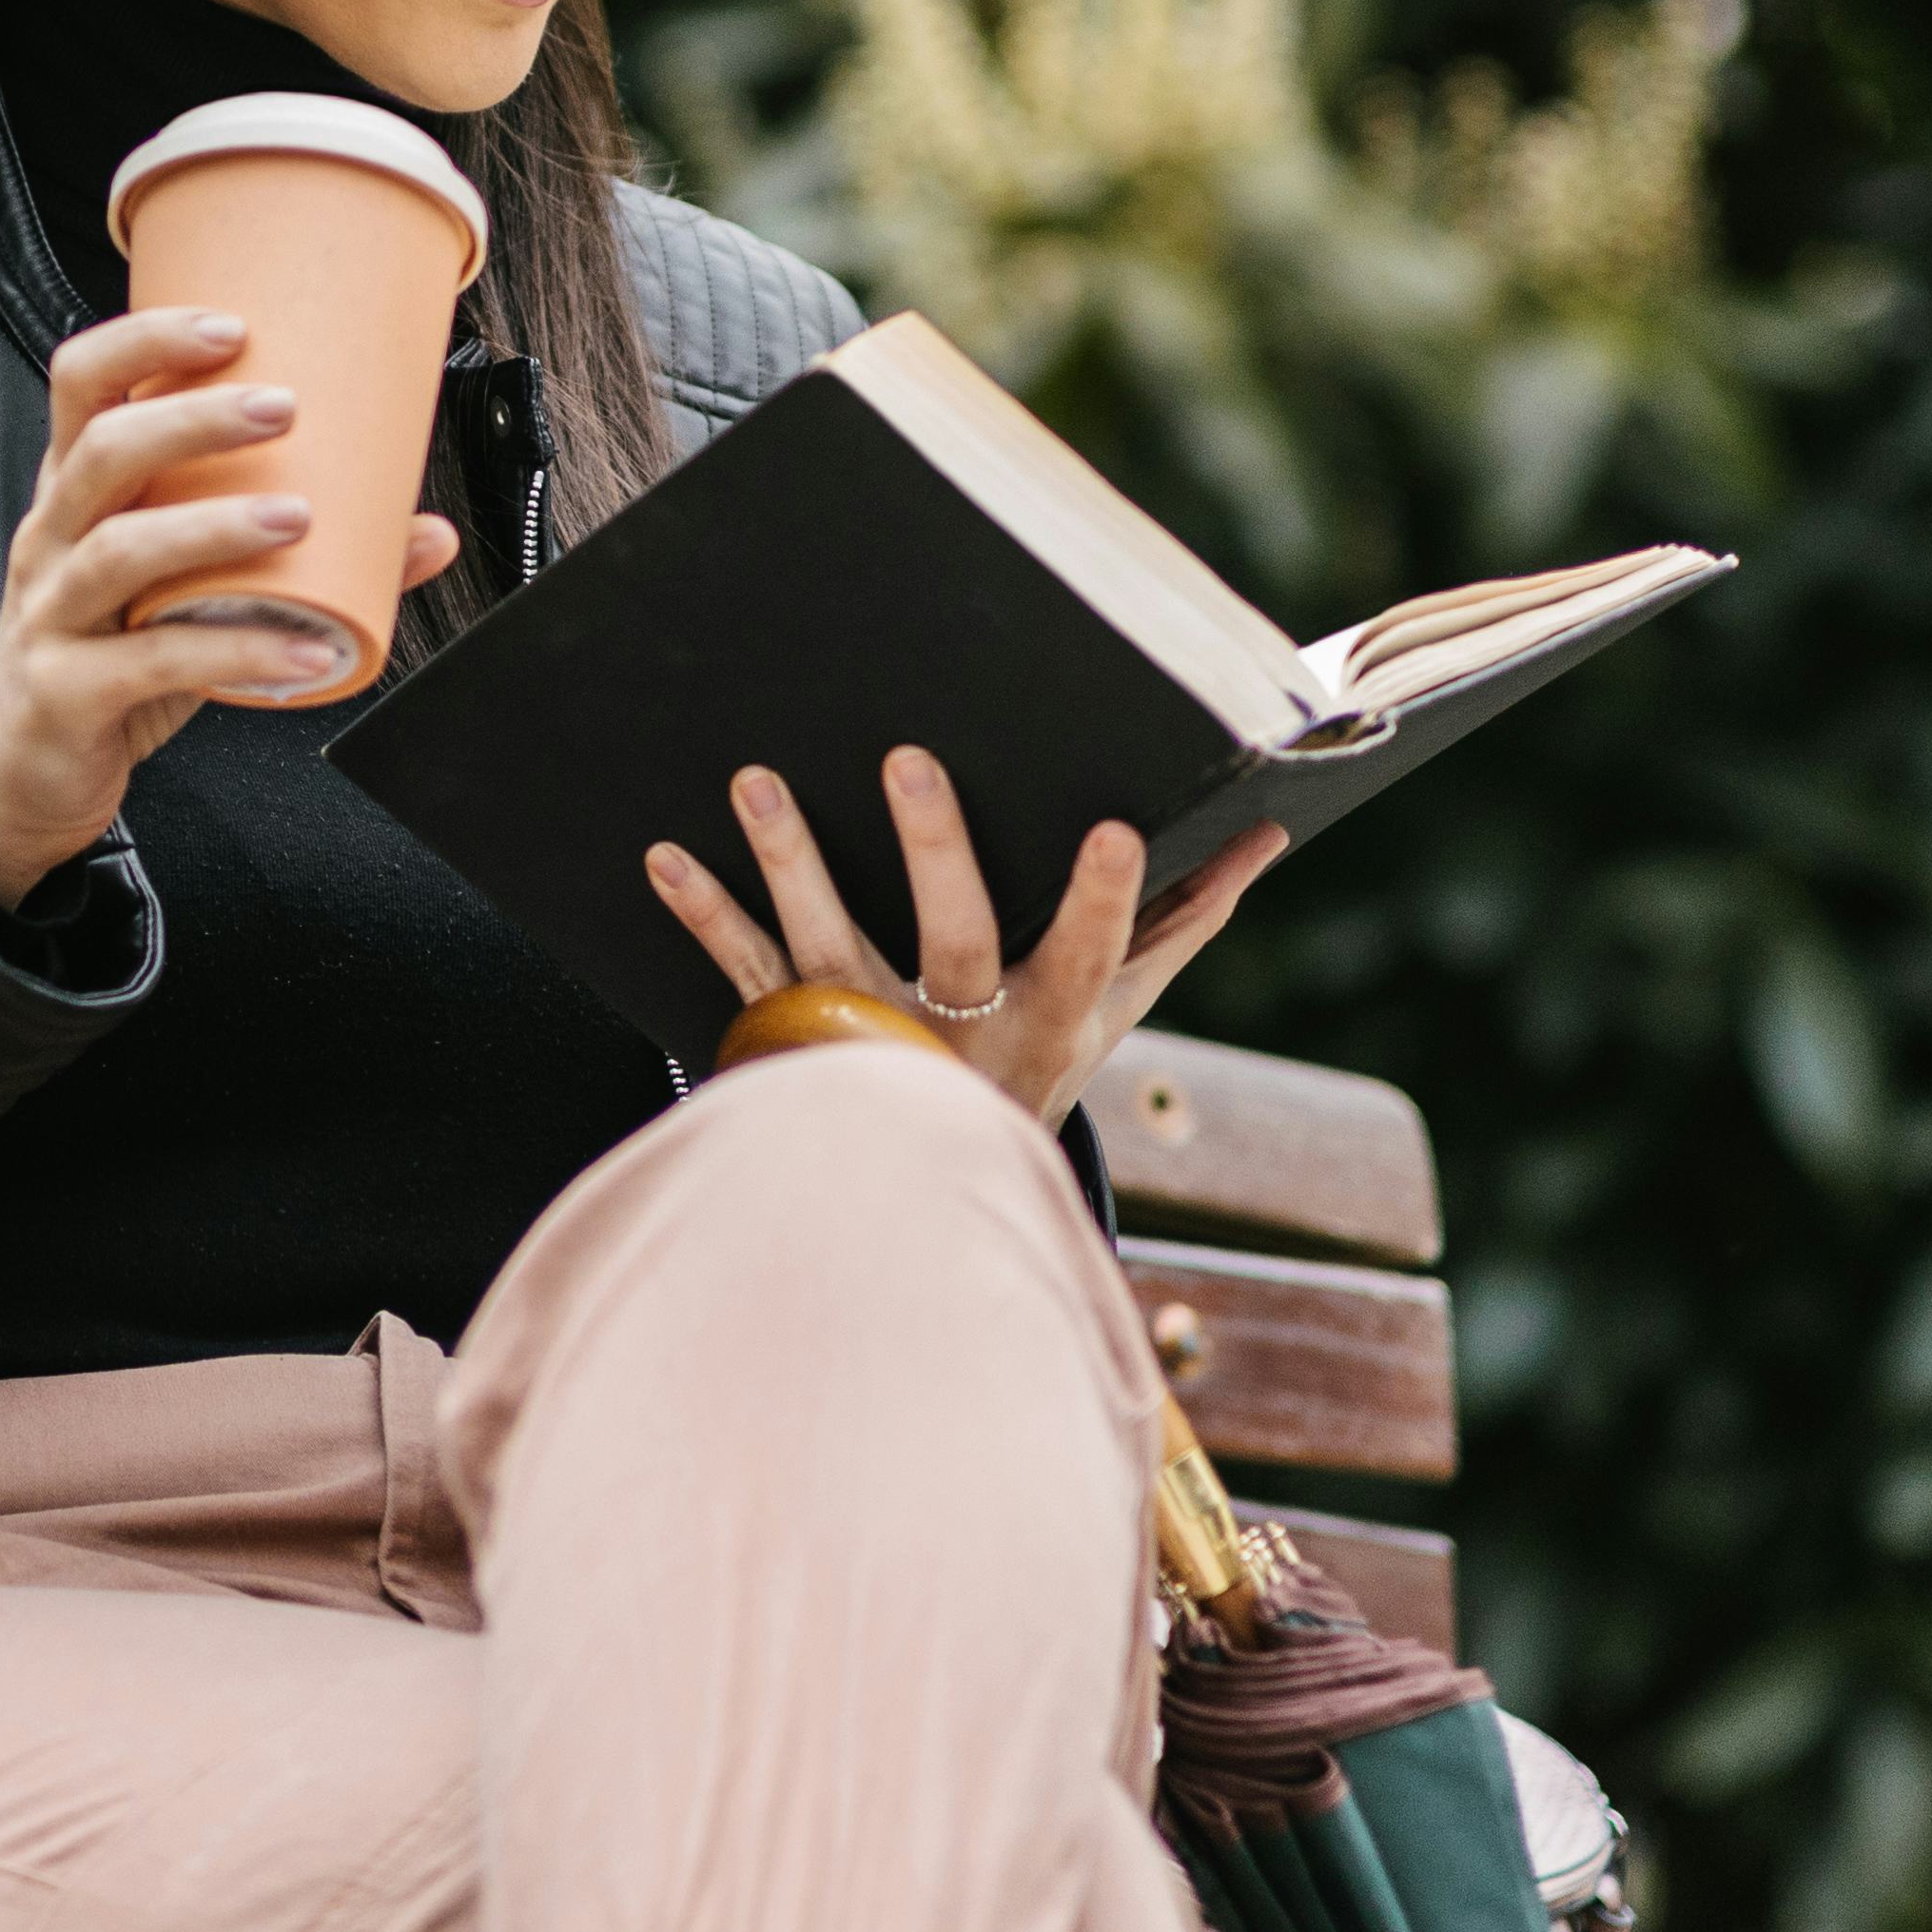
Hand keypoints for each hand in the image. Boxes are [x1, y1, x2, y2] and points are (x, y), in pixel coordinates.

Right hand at [0, 306, 462, 907]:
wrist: (20, 773)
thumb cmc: (106, 659)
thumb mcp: (184, 595)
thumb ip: (291, 559)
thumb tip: (424, 530)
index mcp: (74, 494)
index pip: (83, 384)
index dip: (146, 342)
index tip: (232, 328)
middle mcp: (52, 539)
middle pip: (103, 450)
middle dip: (193, 418)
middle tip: (283, 406)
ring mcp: (51, 615)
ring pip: (120, 549)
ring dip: (216, 523)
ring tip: (299, 516)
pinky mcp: (67, 692)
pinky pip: (154, 662)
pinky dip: (240, 651)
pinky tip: (306, 649)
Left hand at [645, 744, 1279, 1128]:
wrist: (926, 1178)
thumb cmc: (1035, 1055)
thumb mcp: (1115, 1006)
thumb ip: (1186, 917)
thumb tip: (1271, 829)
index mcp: (1051, 1015)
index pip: (1092, 953)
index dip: (1107, 898)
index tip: (1118, 827)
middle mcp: (961, 1028)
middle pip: (955, 937)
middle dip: (937, 848)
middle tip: (910, 754)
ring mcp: (869, 1033)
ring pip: (831, 946)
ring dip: (791, 862)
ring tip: (756, 778)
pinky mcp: (793, 1035)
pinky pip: (743, 972)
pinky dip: (703, 913)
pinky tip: (660, 853)